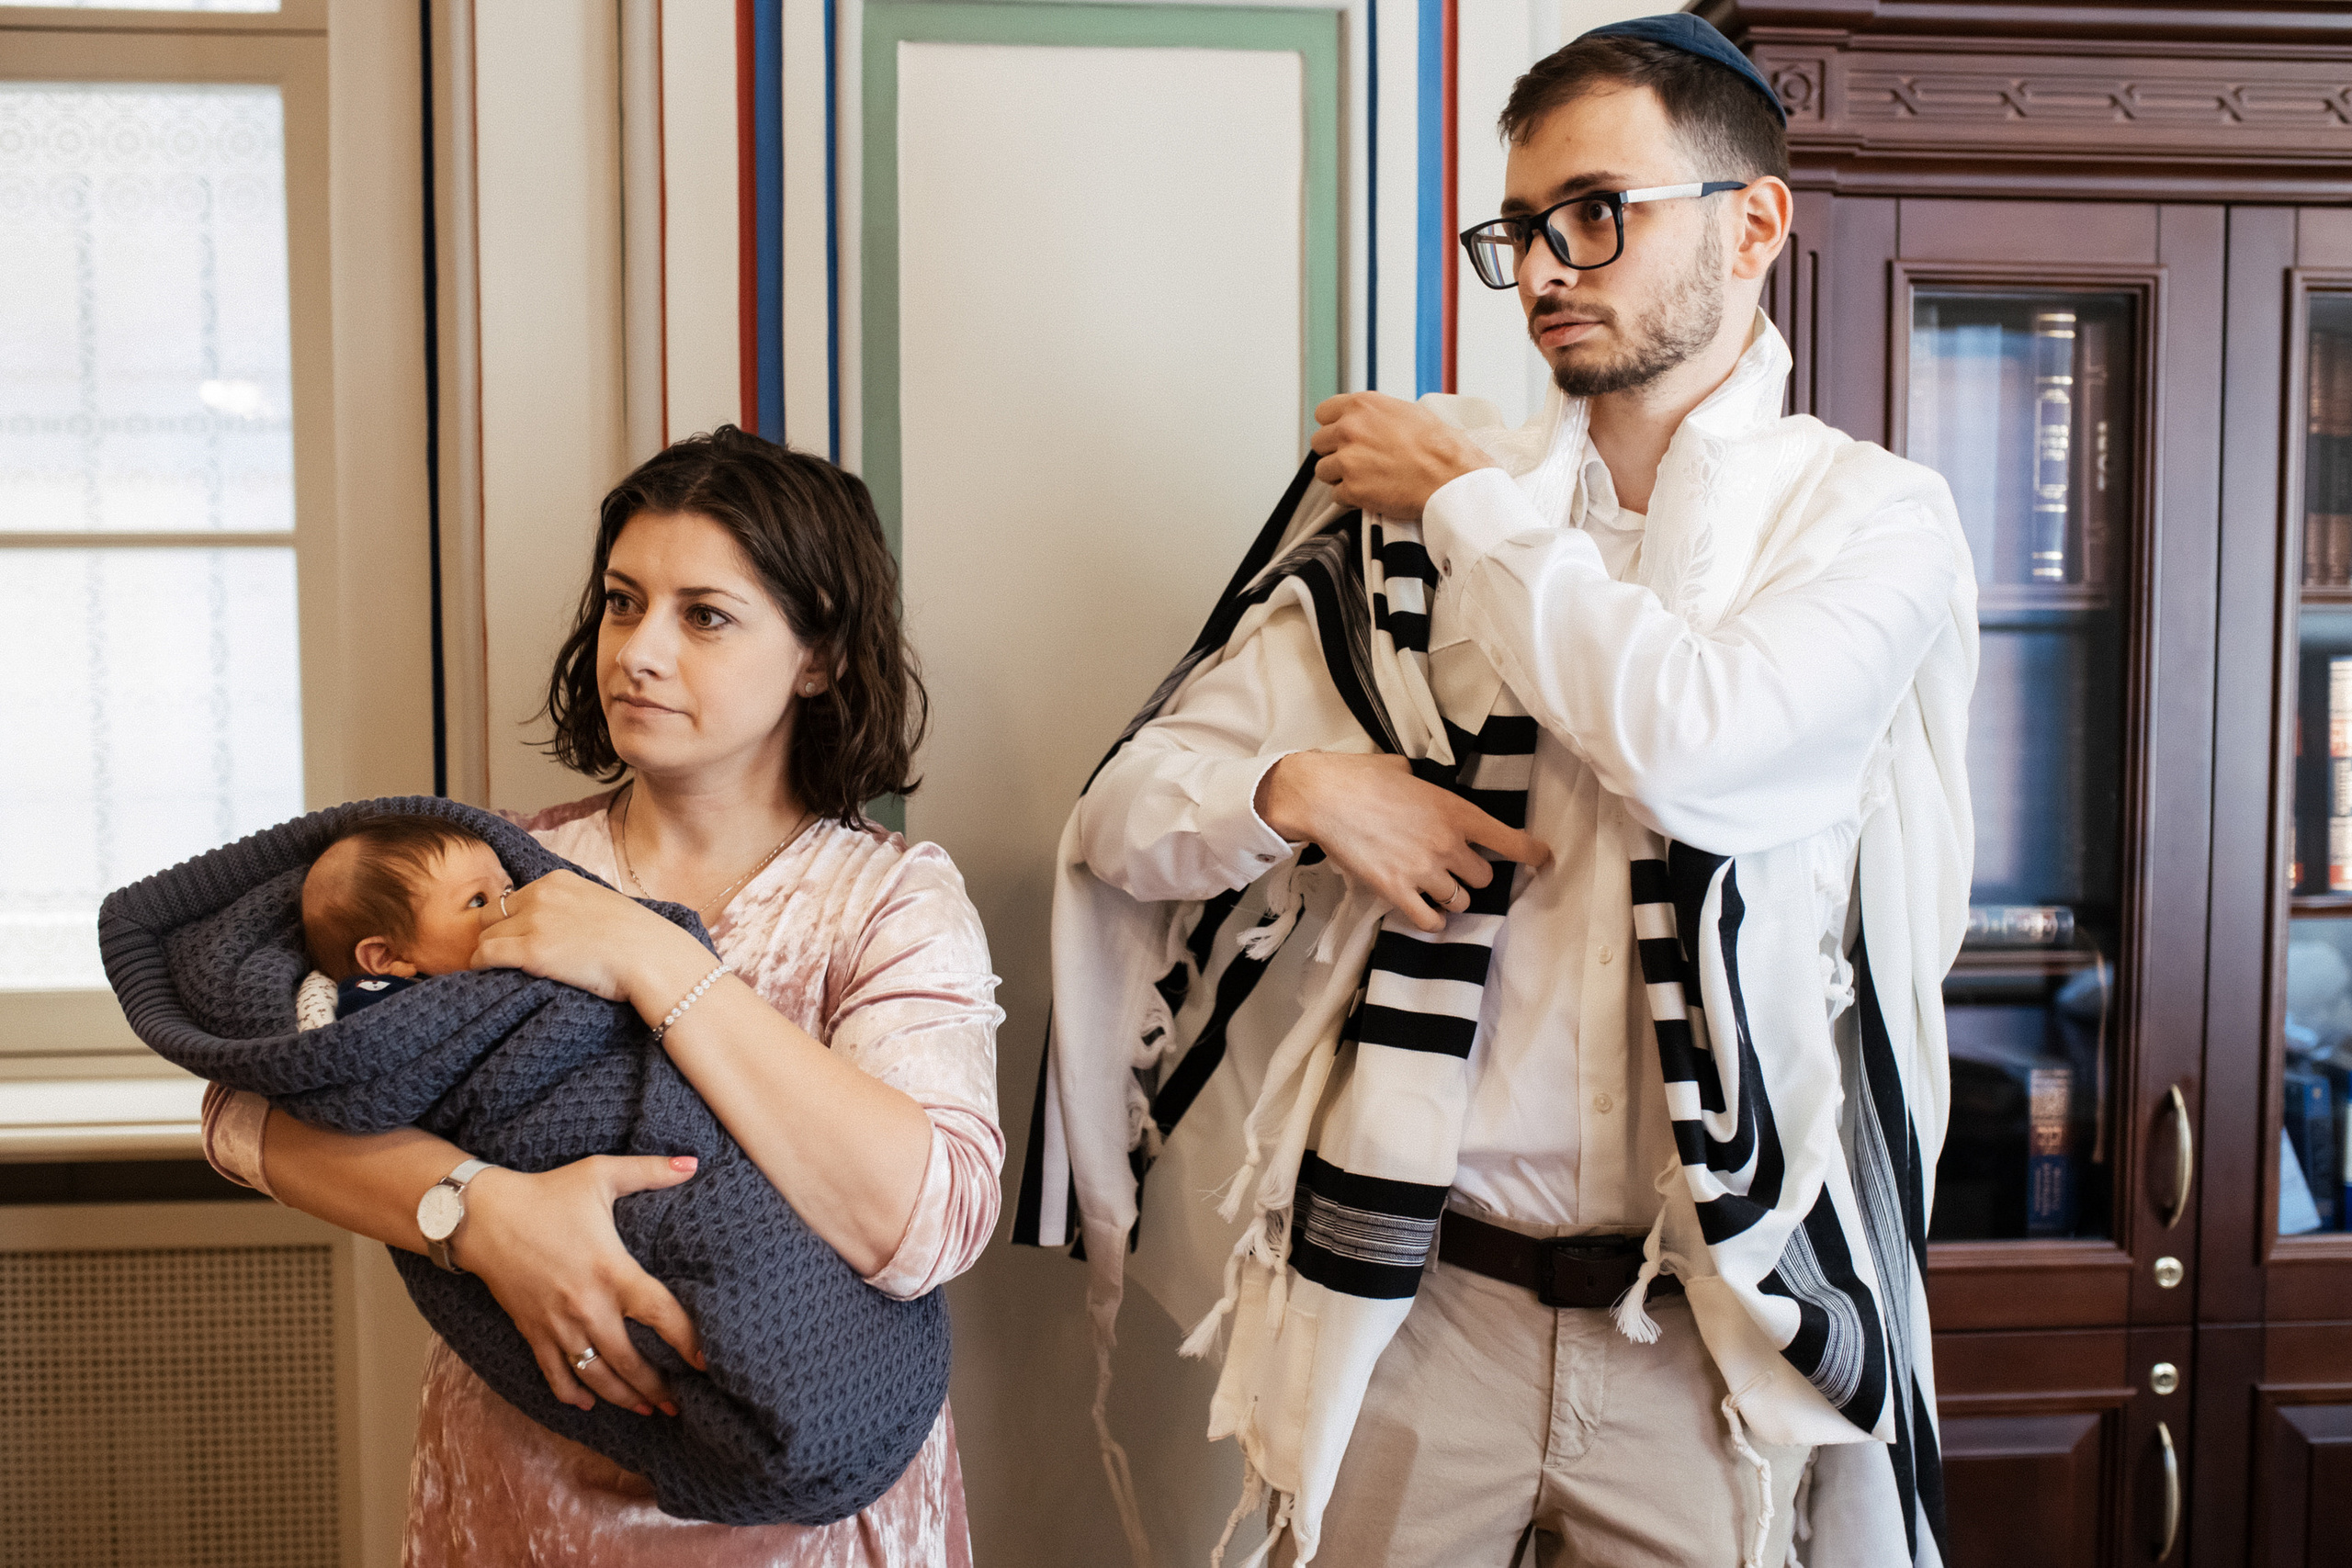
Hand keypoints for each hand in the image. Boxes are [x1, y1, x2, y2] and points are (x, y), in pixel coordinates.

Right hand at [457, 1155, 706, 1415]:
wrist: (483, 1216)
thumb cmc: (547, 1193)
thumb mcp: (600, 1173)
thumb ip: (650, 1170)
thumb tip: (694, 1162)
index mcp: (613, 1271)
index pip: (661, 1315)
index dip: (688, 1341)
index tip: (706, 1362)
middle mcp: (588, 1306)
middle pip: (630, 1361)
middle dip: (657, 1387)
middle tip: (679, 1404)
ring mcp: (558, 1325)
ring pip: (595, 1376)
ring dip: (623, 1398)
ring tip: (648, 1410)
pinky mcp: (532, 1332)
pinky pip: (554, 1374)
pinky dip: (571, 1394)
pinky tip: (587, 1403)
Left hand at [472, 869, 709, 1010]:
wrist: (650, 956)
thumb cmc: (637, 938)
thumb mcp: (600, 904)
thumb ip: (572, 905)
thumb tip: (561, 923)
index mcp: (558, 880)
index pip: (512, 898)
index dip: (511, 922)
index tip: (517, 939)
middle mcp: (541, 895)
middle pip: (491, 914)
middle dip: (494, 935)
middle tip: (505, 957)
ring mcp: (534, 921)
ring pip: (484, 936)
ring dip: (489, 953)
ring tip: (497, 971)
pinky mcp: (531, 950)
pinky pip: (485, 955)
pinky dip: (480, 966)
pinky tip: (488, 976)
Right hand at [1257, 752, 1549, 933]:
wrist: (1324, 796)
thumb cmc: (1361, 776)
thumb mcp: (1406, 772)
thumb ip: (1427, 787)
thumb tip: (1423, 787)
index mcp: (1455, 810)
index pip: (1511, 840)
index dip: (1533, 854)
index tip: (1543, 860)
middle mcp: (1447, 843)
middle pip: (1483, 878)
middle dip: (1472, 876)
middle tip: (1454, 870)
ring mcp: (1423, 870)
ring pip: (1459, 902)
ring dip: (1451, 899)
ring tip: (1435, 890)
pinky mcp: (1396, 890)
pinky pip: (1430, 921)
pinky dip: (1432, 921)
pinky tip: (1427, 915)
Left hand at [1308, 392, 1494, 519]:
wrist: (1450, 477)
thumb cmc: (1438, 447)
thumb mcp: (1406, 412)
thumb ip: (1376, 414)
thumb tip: (1366, 420)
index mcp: (1362, 406)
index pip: (1323, 412)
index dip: (1333, 426)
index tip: (1340, 436)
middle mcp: (1350, 429)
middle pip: (1319, 442)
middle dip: (1335, 452)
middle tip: (1357, 460)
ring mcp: (1348, 460)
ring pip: (1323, 471)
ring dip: (1340, 477)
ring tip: (1366, 478)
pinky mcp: (1352, 489)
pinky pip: (1336, 496)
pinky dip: (1351, 498)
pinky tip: (1371, 493)